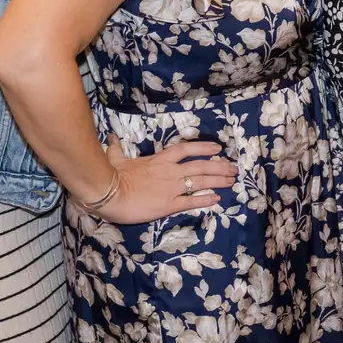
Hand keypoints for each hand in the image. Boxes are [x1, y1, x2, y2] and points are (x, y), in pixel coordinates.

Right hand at [87, 139, 237, 224]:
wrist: (109, 193)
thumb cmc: (112, 176)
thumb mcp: (115, 159)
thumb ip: (116, 149)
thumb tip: (111, 138)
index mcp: (159, 160)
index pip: (186, 149)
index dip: (203, 147)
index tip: (217, 148)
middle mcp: (170, 172)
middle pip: (201, 166)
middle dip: (219, 166)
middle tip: (233, 168)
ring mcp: (171, 188)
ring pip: (200, 181)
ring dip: (218, 180)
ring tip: (231, 180)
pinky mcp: (169, 205)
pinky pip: (191, 201)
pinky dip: (205, 199)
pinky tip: (217, 199)